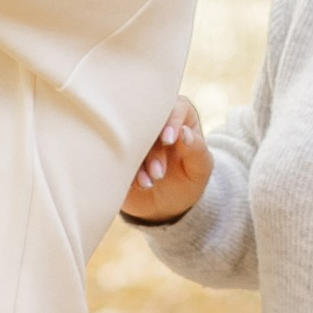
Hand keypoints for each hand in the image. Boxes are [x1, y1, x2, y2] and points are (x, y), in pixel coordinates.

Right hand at [122, 98, 208, 221]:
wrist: (162, 204)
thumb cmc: (187, 181)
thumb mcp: (200, 168)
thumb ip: (197, 150)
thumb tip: (185, 133)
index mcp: (181, 115)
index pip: (175, 108)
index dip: (171, 122)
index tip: (167, 141)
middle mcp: (155, 119)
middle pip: (149, 121)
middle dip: (152, 149)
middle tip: (158, 175)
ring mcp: (133, 132)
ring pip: (129, 136)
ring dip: (136, 161)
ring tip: (146, 184)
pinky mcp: (117, 148)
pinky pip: (113, 149)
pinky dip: (121, 166)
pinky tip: (131, 182)